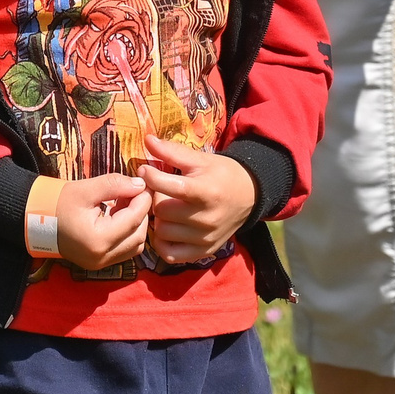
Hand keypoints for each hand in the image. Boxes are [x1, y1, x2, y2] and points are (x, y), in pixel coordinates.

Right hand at [53, 173, 151, 271]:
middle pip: (138, 235)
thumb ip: (115, 184)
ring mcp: (100, 264)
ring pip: (135, 246)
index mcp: (98, 239)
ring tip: (126, 205)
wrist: (35, 222)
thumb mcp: (86, 189)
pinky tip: (119, 218)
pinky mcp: (98, 264)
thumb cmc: (58, 203)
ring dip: (136, 225)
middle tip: (135, 193)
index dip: (143, 200)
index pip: (134, 219)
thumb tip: (140, 184)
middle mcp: (101, 257)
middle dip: (141, 213)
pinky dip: (128, 235)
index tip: (144, 184)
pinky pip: (124, 251)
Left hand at [135, 139, 257, 264]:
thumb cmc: (221, 174)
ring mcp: (205, 238)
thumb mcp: (200, 160)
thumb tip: (147, 139)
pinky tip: (168, 228)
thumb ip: (172, 152)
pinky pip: (170, 254)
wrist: (249, 196)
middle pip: (162, 211)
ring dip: (158, 220)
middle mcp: (207, 218)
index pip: (170, 187)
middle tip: (158, 191)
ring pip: (162, 232)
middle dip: (155, 198)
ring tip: (165, 209)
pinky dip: (163, 242)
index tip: (145, 170)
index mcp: (206, 192)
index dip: (151, 177)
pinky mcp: (204, 251)